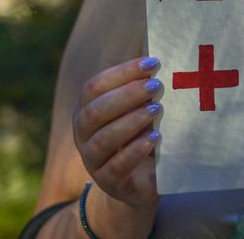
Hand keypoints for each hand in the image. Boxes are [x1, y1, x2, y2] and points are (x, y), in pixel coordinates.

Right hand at [73, 57, 162, 207]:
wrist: (141, 181)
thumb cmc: (141, 134)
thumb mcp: (141, 110)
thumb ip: (143, 90)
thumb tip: (160, 61)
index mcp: (87, 109)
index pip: (94, 86)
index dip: (122, 73)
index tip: (152, 63)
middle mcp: (83, 133)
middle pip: (94, 111)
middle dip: (126, 95)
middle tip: (156, 86)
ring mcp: (93, 160)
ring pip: (102, 140)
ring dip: (131, 122)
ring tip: (157, 110)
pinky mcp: (109, 182)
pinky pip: (116, 167)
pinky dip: (135, 151)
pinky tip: (154, 138)